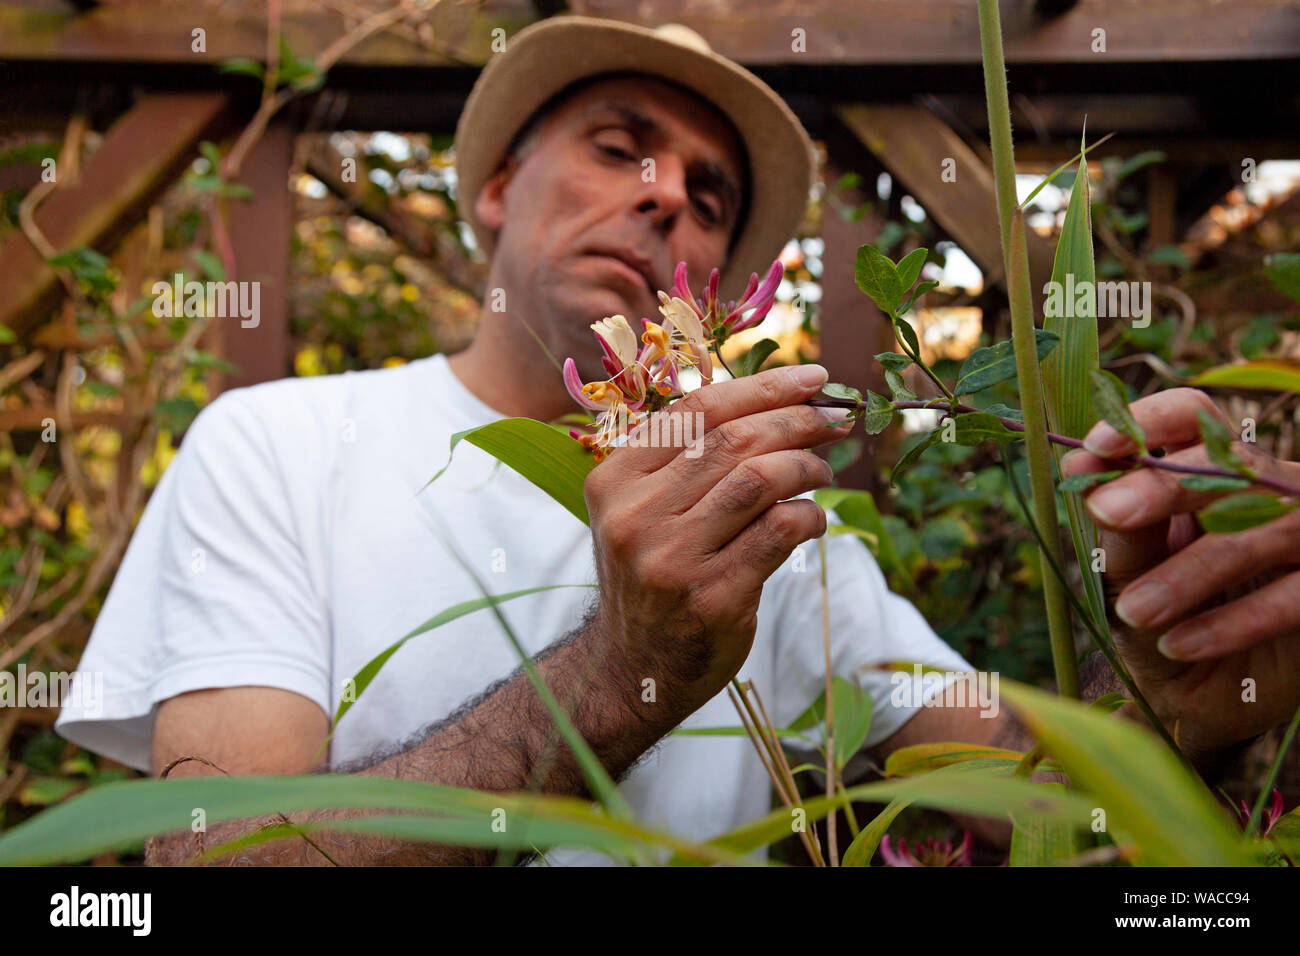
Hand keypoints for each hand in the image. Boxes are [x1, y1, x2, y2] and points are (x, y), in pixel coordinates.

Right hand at [583, 364, 851, 718]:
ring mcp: (671, 560)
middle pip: (732, 440)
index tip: (815, 378)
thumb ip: (690, 460)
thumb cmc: (654, 574)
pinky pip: (778, 533)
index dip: (763, 386)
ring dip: (807, 467)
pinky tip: (813, 520)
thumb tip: (785, 402)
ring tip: (825, 472)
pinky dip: (808, 518)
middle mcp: (635, 516)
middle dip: (797, 421)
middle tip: (836, 421)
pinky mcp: (711, 598)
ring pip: (758, 480)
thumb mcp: (644, 511)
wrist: (633, 668)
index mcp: (614, 480)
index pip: (696, 410)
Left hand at [1062, 388, 1299, 765]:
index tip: (1098, 445)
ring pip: (1259, 534)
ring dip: (1189, 572)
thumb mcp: (1131, 574)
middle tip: (1106, 511)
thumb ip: (1117, 525)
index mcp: (1212, 474)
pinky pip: (1293, 599)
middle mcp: (1269, 494)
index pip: (1195, 419)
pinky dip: (1231, 622)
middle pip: (1230, 465)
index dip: (1152, 421)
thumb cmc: (1163, 618)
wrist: (1202, 697)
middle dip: (1163, 485)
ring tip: (1133, 612)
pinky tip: (1178, 645)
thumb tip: (1079, 466)